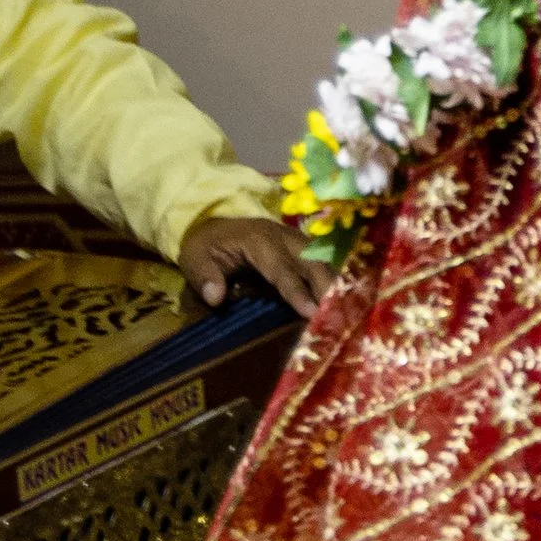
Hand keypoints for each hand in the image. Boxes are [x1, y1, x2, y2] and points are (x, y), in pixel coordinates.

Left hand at [179, 212, 329, 315]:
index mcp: (258, 240)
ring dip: (336, 285)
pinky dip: (336, 281)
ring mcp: (298, 241)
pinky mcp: (305, 248)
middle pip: (314, 261)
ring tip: (346, 312)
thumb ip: (204, 276)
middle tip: (338, 317)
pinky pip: (326, 262)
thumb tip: (216, 297)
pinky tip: (344, 302)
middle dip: (327, 287)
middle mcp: (284, 237)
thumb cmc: (207, 245)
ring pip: (325, 261)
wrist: (216, 223)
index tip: (311, 311)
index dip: (296, 290)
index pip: (281, 268)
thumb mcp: (193, 258)